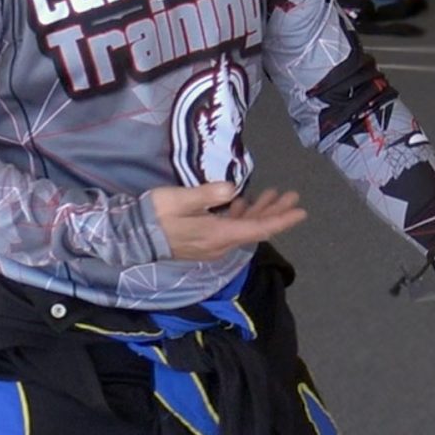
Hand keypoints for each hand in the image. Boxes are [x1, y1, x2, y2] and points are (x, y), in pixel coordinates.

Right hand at [148, 183, 306, 261]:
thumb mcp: (181, 199)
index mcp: (218, 235)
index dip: (281, 219)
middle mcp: (220, 244)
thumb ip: (208, 194)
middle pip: (255, 229)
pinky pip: (230, 229)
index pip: (258, 228)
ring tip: (273, 194)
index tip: (301, 211)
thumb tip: (232, 189)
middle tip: (292, 195)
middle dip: (275, 212)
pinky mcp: (204, 241)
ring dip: (259, 211)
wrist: (133, 236)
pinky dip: (241, 215)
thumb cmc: (156, 215)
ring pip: (244, 228)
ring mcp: (212, 244)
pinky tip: (242, 201)